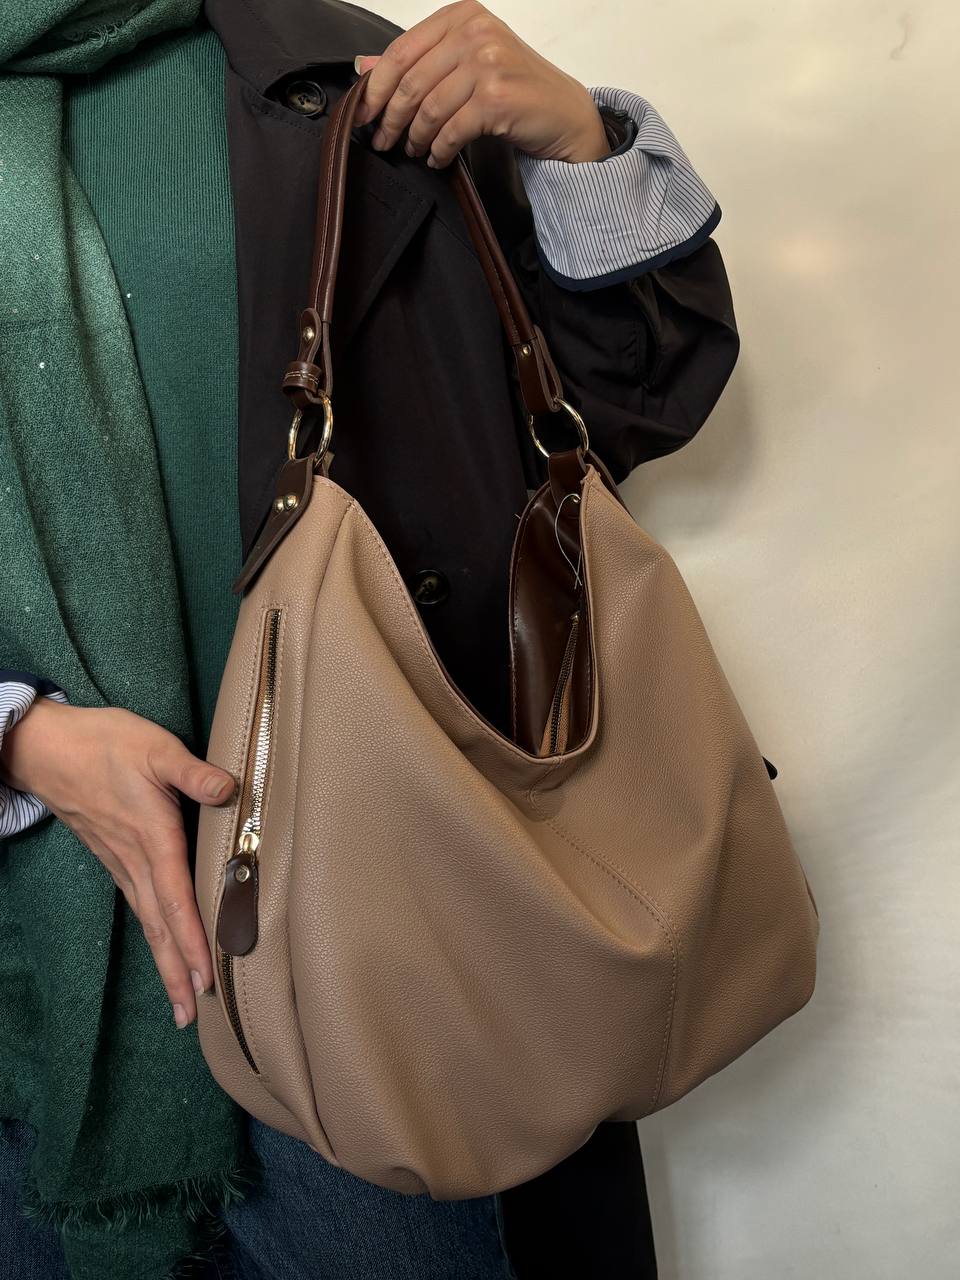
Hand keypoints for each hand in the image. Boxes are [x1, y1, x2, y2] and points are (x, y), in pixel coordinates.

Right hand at [0, 699, 235, 1028]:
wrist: (51, 748)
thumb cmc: (108, 744)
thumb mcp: (157, 748)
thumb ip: (193, 772)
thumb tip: (229, 788)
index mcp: (153, 837)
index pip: (177, 899)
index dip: (192, 939)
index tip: (206, 977)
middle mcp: (137, 861)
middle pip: (160, 925)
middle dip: (177, 971)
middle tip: (192, 1015)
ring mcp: (123, 864)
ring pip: (149, 922)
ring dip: (166, 962)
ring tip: (182, 1002)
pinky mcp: (117, 860)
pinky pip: (140, 908)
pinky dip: (154, 936)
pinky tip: (163, 949)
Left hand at [354, 0, 609, 168]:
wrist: (564, 114)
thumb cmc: (517, 88)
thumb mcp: (469, 62)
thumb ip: (423, 62)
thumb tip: (366, 67)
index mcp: (464, 15)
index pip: (402, 50)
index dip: (376, 87)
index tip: (364, 113)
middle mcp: (476, 32)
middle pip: (411, 81)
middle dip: (391, 118)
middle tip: (383, 140)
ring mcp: (488, 63)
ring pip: (429, 108)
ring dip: (416, 137)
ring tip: (414, 150)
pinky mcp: (496, 97)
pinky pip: (451, 130)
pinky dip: (439, 149)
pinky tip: (437, 157)